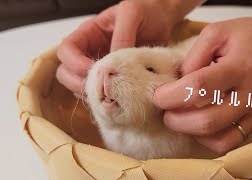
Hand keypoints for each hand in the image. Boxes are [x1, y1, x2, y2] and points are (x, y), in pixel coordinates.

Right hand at [56, 0, 178, 96]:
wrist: (162, 20)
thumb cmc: (145, 11)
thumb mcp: (132, 13)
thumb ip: (122, 35)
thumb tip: (114, 62)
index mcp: (88, 33)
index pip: (66, 50)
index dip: (74, 63)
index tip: (94, 70)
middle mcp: (89, 51)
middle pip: (65, 72)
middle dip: (77, 83)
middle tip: (99, 90)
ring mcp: (100, 66)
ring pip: (78, 85)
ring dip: (89, 94)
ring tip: (109, 96)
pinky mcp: (112, 78)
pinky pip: (99, 93)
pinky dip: (103, 99)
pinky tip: (118, 98)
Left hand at [154, 17, 251, 154]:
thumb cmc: (247, 35)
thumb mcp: (216, 32)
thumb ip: (193, 57)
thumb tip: (177, 84)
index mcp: (240, 66)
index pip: (199, 88)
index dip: (171, 95)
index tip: (159, 95)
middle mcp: (251, 93)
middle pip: (207, 121)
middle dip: (176, 121)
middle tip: (165, 111)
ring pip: (219, 139)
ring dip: (191, 133)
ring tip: (180, 118)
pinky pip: (231, 143)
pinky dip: (208, 140)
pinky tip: (198, 126)